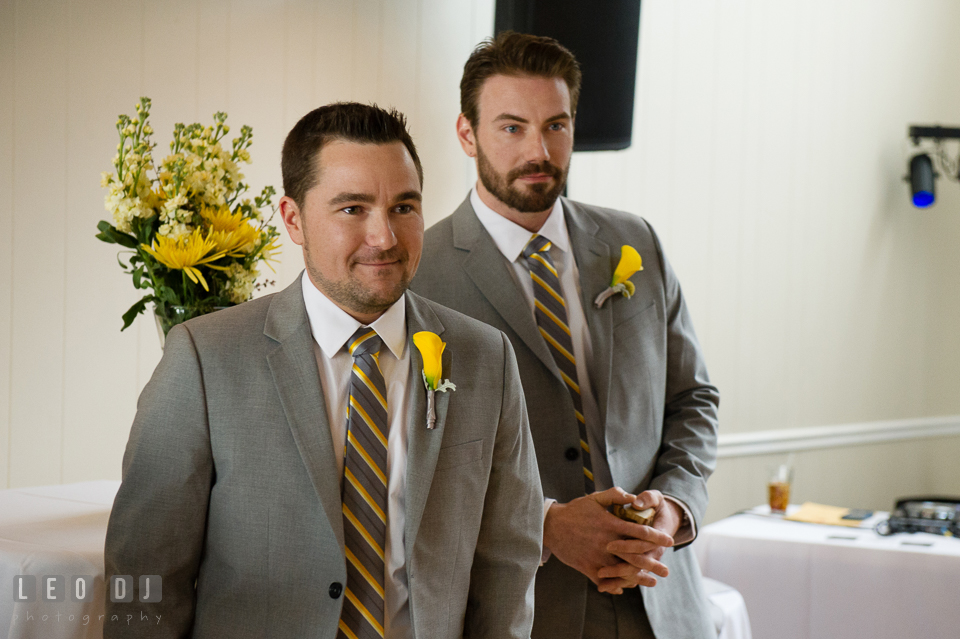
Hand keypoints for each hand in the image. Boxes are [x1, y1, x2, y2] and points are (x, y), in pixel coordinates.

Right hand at [543, 487, 672, 594]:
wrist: (551, 526)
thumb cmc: (575, 510)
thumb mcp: (594, 498)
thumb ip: (615, 496)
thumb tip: (634, 498)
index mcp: (611, 524)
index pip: (639, 531)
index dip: (656, 537)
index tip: (669, 541)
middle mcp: (606, 542)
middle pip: (635, 555)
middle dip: (653, 563)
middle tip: (666, 570)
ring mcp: (597, 556)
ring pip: (622, 570)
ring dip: (639, 577)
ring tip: (652, 582)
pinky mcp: (587, 567)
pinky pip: (605, 579)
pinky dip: (616, 584)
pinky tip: (626, 587)